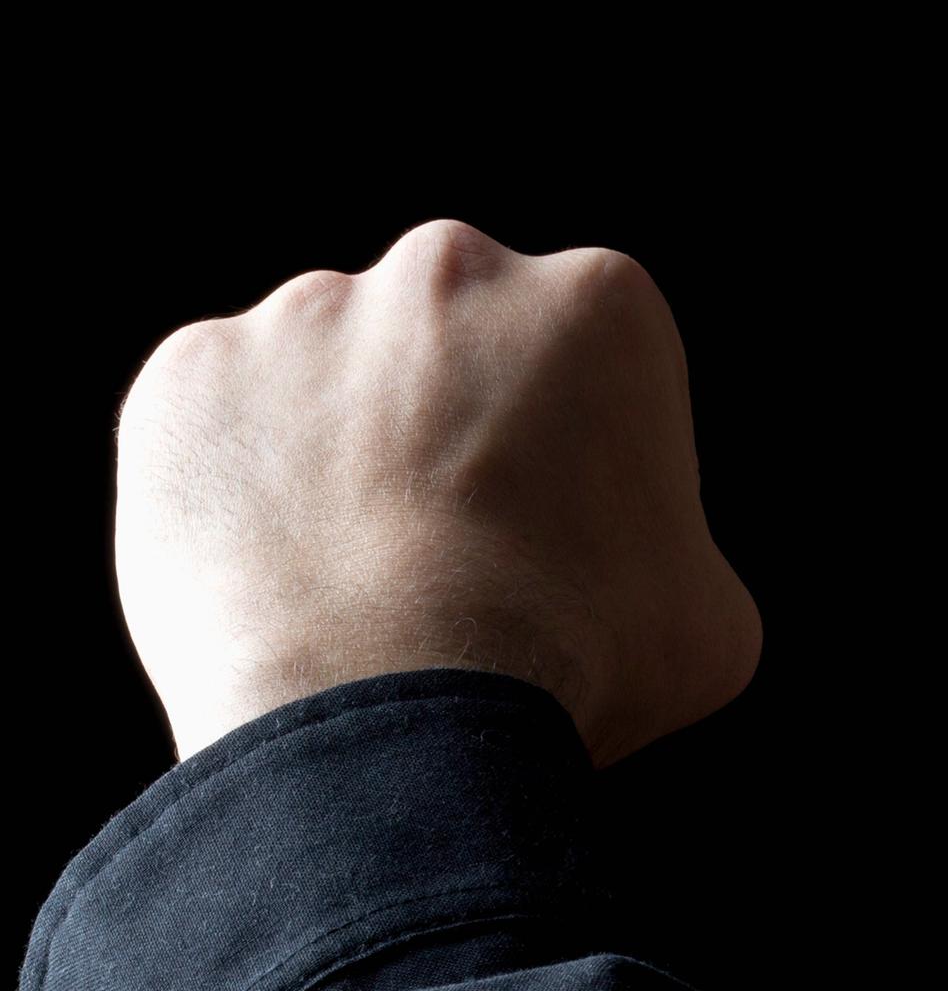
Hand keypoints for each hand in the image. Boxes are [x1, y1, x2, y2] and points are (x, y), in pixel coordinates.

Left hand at [113, 218, 761, 767]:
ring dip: (349, 458)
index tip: (571, 544)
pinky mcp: (192, 377)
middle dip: (462, 432)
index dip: (590, 462)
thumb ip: (674, 550)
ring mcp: (305, 315)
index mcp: (597, 304)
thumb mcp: (712, 618)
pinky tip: (286, 584)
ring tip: (364, 588)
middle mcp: (449, 271)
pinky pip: (228, 428)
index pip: (595, 364)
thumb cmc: (579, 667)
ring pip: (335, 380)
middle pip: (460, 348)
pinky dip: (248, 495)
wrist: (396, 720)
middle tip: (465, 561)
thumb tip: (632, 568)